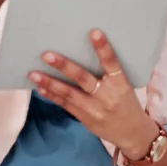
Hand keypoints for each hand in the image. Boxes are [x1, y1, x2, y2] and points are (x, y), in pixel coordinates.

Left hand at [29, 30, 161, 161]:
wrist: (133, 133)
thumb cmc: (126, 102)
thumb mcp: (124, 86)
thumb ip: (109, 73)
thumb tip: (83, 51)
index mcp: (120, 84)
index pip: (112, 63)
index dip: (103, 48)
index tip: (94, 32)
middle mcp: (107, 96)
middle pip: (83, 78)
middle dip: (64, 66)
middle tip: (47, 55)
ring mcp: (95, 109)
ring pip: (70, 94)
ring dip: (50, 83)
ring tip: (34, 74)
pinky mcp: (86, 119)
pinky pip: (66, 105)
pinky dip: (53, 96)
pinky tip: (41, 89)